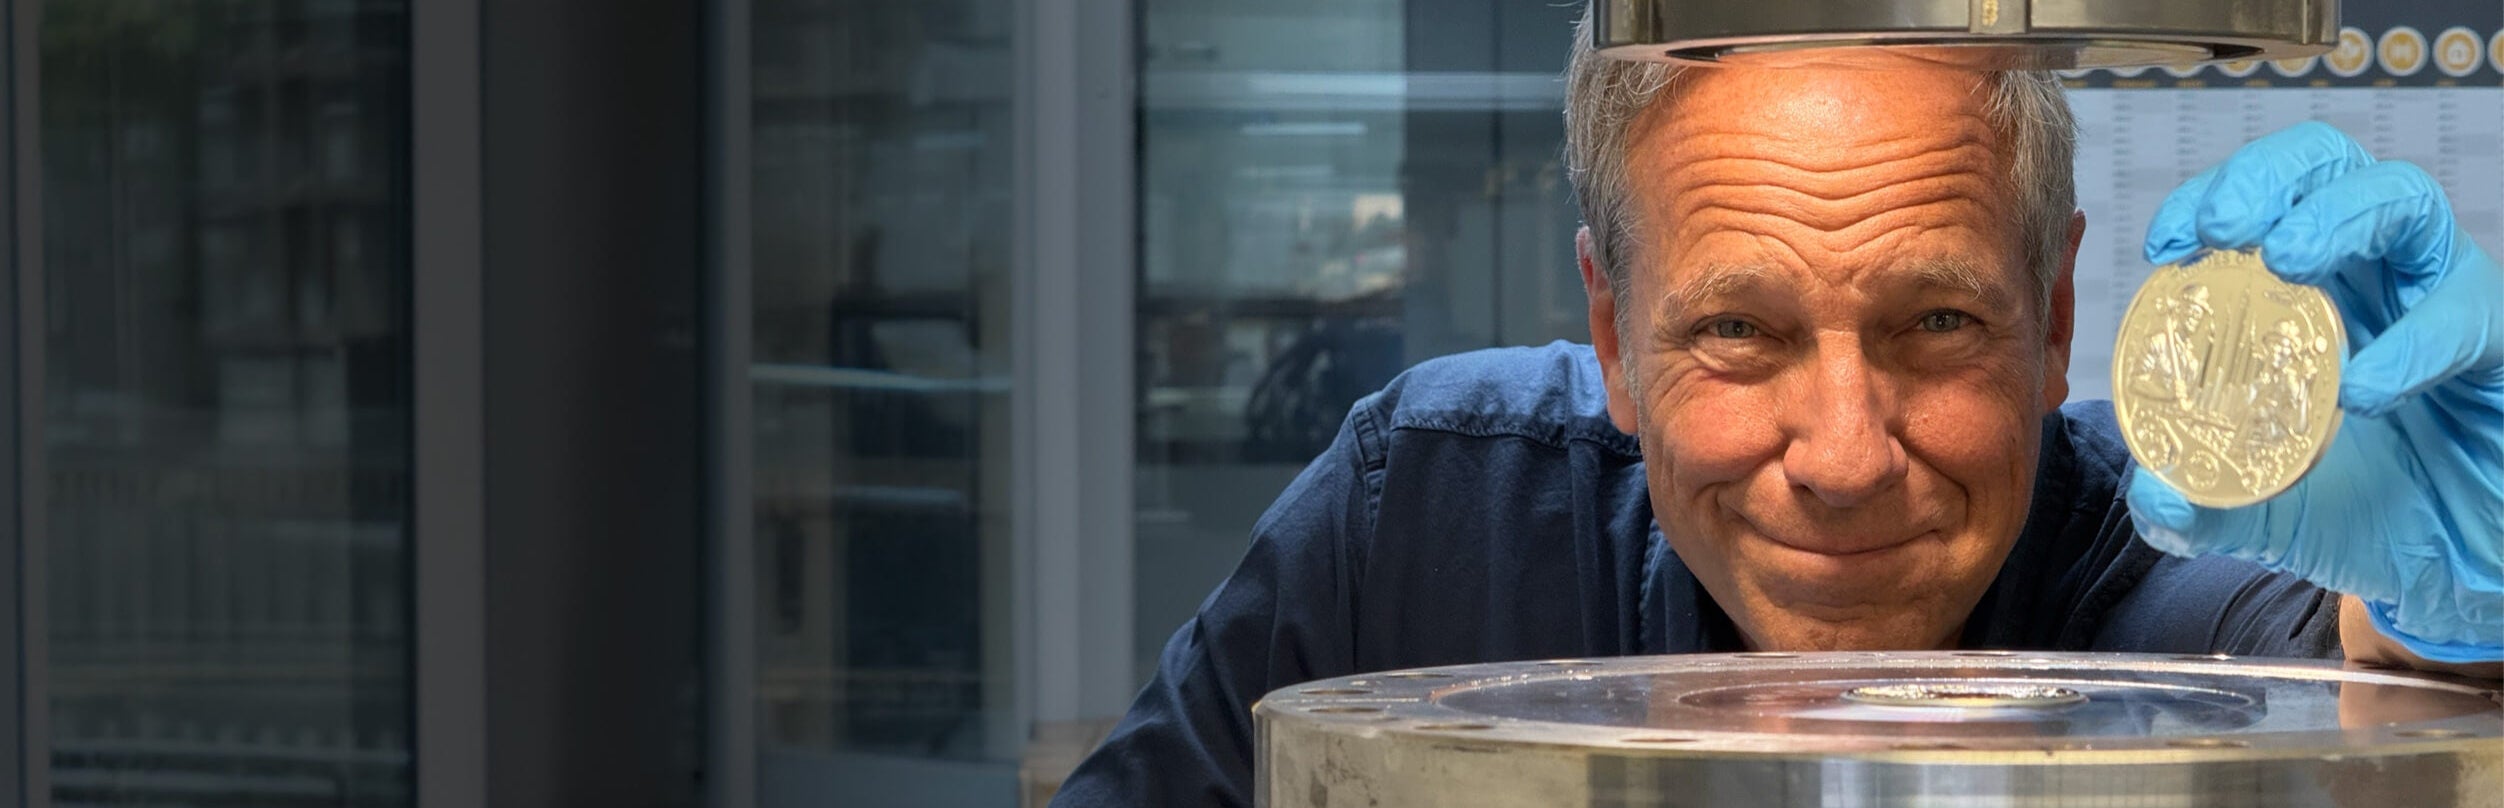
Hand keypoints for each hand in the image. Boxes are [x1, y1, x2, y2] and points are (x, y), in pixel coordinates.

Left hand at [2126, 122, 2502, 663]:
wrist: (2462, 566)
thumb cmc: (2366, 512)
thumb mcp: (2267, 517)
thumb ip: (2202, 512)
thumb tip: (2155, 497)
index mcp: (2306, 288)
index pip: (2257, 202)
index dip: (2207, 200)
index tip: (2165, 246)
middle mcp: (2374, 271)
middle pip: (2328, 165)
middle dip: (2268, 176)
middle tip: (2222, 227)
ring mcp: (2440, 293)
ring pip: (2404, 199)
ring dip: (2338, 214)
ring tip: (2288, 258)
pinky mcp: (2499, 339)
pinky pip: (2465, 311)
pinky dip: (2413, 340)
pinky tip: (2363, 388)